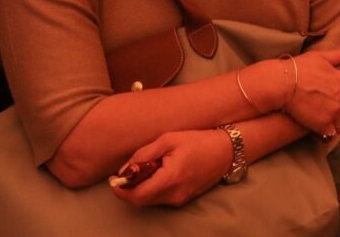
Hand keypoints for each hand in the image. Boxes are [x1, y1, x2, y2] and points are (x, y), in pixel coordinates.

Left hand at [111, 130, 232, 208]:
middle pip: (141, 200)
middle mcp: (174, 195)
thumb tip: (125, 169)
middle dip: (129, 189)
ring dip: (141, 188)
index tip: (113, 180)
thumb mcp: (169, 139)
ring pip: (150, 201)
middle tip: (125, 173)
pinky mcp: (183, 199)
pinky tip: (158, 173)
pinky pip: (161, 198)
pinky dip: (153, 188)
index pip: (137, 195)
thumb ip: (144, 155)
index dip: (121, 190)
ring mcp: (179, 199)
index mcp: (170, 179)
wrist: (226, 150)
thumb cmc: (198, 140)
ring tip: (145, 168)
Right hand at [281, 47, 339, 138]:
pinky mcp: (323, 124)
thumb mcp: (320, 57)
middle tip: (333, 117)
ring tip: (325, 125)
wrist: (284, 83)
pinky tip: (319, 131)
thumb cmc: (300, 68)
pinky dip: (326, 135)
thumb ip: (338, 56)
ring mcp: (334, 112)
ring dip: (335, 126)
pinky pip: (330, 135)